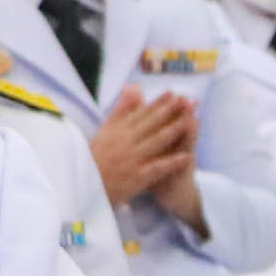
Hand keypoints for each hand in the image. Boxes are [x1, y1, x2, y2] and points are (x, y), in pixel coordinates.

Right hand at [89, 86, 198, 226]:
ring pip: (157, 141)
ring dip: (176, 130)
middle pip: (152, 123)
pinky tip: (188, 156)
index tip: (173, 93)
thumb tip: (132, 89)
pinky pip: (158, 167)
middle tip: (190, 101)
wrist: (83, 186)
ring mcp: (132, 159)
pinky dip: (173, 162)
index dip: (158, 103)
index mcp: (117, 130)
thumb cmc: (94, 158)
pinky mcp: (137, 177)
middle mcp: (126, 141)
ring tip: (192, 121)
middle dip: (172, 111)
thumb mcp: (104, 130)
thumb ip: (120, 111)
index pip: (141, 114)